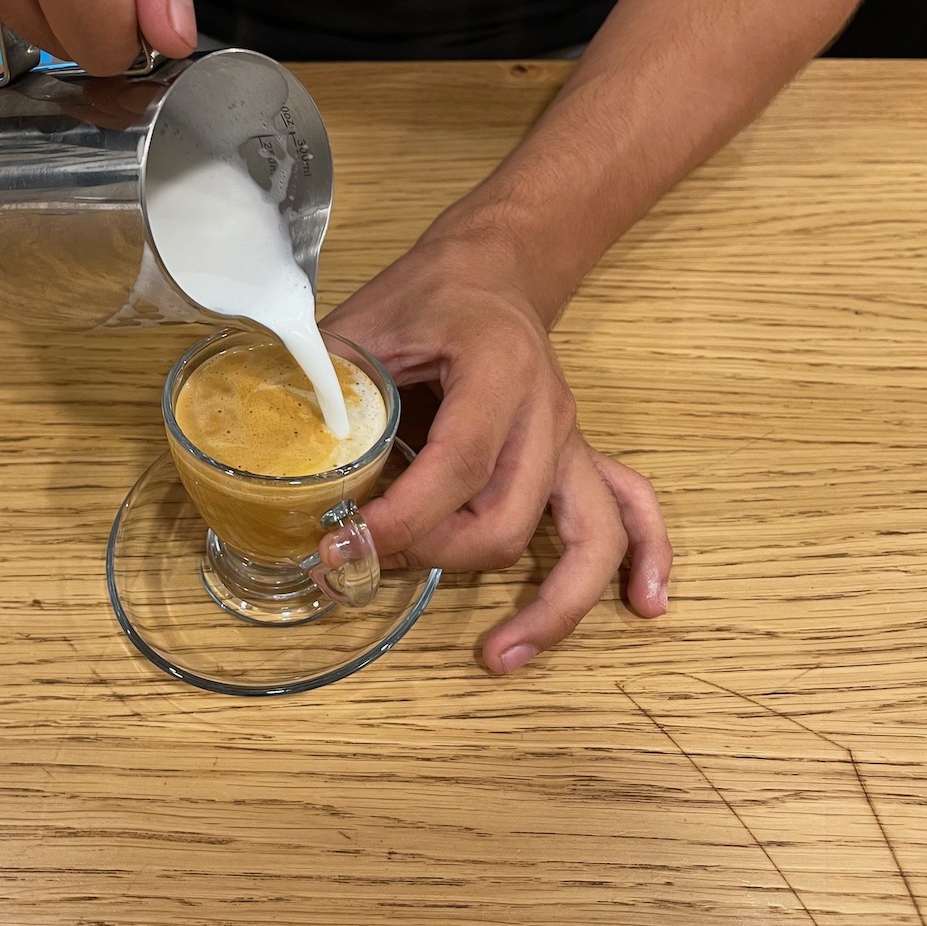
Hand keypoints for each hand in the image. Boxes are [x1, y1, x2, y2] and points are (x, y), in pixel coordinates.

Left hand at [321, 223, 670, 673]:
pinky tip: (643, 604)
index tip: (339, 548)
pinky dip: (645, 558)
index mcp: (495, 368)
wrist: (491, 269)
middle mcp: (546, 411)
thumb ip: (323, 386)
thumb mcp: (360, 325)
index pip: (457, 466)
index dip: (400, 519)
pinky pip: (633, 509)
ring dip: (551, 603)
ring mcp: (570, 439)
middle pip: (507, 517)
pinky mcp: (577, 458)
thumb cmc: (425, 297)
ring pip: (589, 534)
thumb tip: (281, 457)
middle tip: (363, 568)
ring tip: (501, 656)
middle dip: (434, 557)